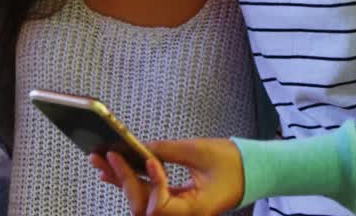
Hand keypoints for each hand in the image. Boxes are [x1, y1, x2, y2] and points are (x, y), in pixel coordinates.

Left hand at [89, 138, 244, 215]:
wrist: (254, 171)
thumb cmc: (235, 163)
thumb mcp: (201, 152)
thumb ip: (168, 150)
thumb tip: (138, 147)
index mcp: (195, 209)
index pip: (161, 206)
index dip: (151, 183)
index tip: (146, 157)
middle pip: (144, 208)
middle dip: (123, 182)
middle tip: (104, 157)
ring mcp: (179, 211)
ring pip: (143, 205)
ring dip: (122, 183)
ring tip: (101, 161)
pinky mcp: (175, 202)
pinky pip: (149, 197)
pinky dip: (132, 183)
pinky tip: (114, 170)